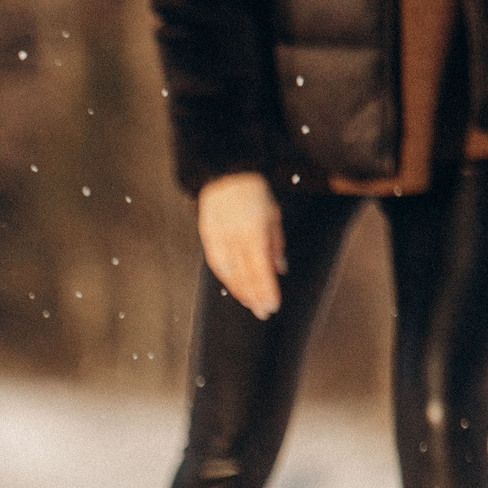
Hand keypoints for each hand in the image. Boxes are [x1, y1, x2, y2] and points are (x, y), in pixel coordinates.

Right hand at [197, 171, 285, 317]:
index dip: (266, 290)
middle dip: (255, 296)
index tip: (273, 305)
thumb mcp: (272, 216)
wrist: (226, 175)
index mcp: (253, 232)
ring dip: (240, 291)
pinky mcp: (208, 236)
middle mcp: (235, 238)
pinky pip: (217, 264)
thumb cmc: (253, 193)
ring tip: (250, 303)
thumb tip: (280, 269)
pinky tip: (234, 287)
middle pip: (245, 276)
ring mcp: (219, 238)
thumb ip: (276, 244)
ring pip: (229, 273)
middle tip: (263, 312)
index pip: (260, 270)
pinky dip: (226, 278)